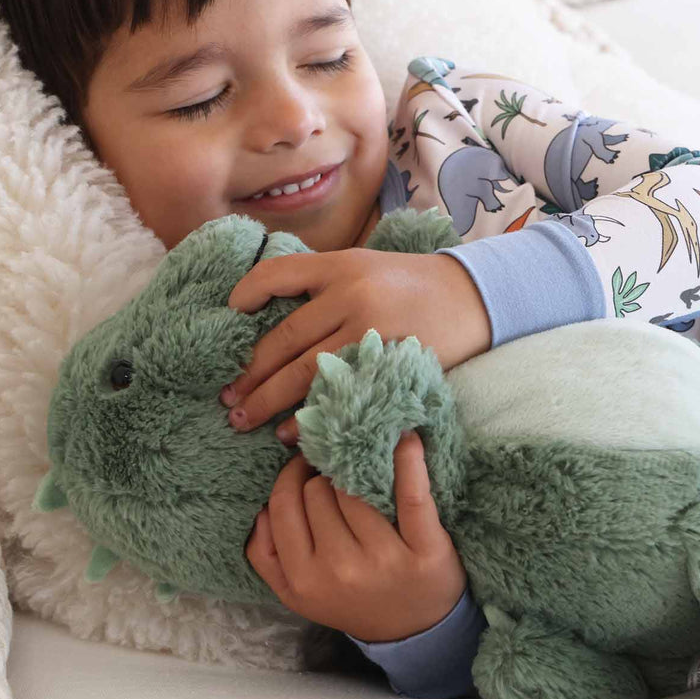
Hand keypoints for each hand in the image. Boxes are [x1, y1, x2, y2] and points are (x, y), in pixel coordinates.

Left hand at [221, 248, 490, 437]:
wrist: (473, 296)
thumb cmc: (412, 283)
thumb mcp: (366, 265)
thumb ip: (323, 284)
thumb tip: (266, 318)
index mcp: (341, 266)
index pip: (278, 273)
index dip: (246, 294)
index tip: (231, 314)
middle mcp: (352, 295)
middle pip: (284, 339)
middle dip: (249, 373)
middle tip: (227, 398)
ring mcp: (371, 333)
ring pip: (304, 372)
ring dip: (268, 400)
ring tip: (244, 420)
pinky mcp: (389, 366)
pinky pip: (338, 396)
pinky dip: (310, 418)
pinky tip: (292, 433)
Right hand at [245, 431, 467, 641]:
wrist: (417, 631)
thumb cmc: (354, 600)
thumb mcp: (299, 594)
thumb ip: (268, 556)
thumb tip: (261, 509)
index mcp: (303, 581)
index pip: (284, 505)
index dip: (292, 477)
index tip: (305, 467)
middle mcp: (340, 570)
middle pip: (318, 492)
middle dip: (324, 479)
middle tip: (337, 476)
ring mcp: (384, 559)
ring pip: (354, 488)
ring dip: (357, 472)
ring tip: (363, 472)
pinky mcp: (425, 549)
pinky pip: (412, 493)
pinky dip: (409, 460)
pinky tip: (405, 439)